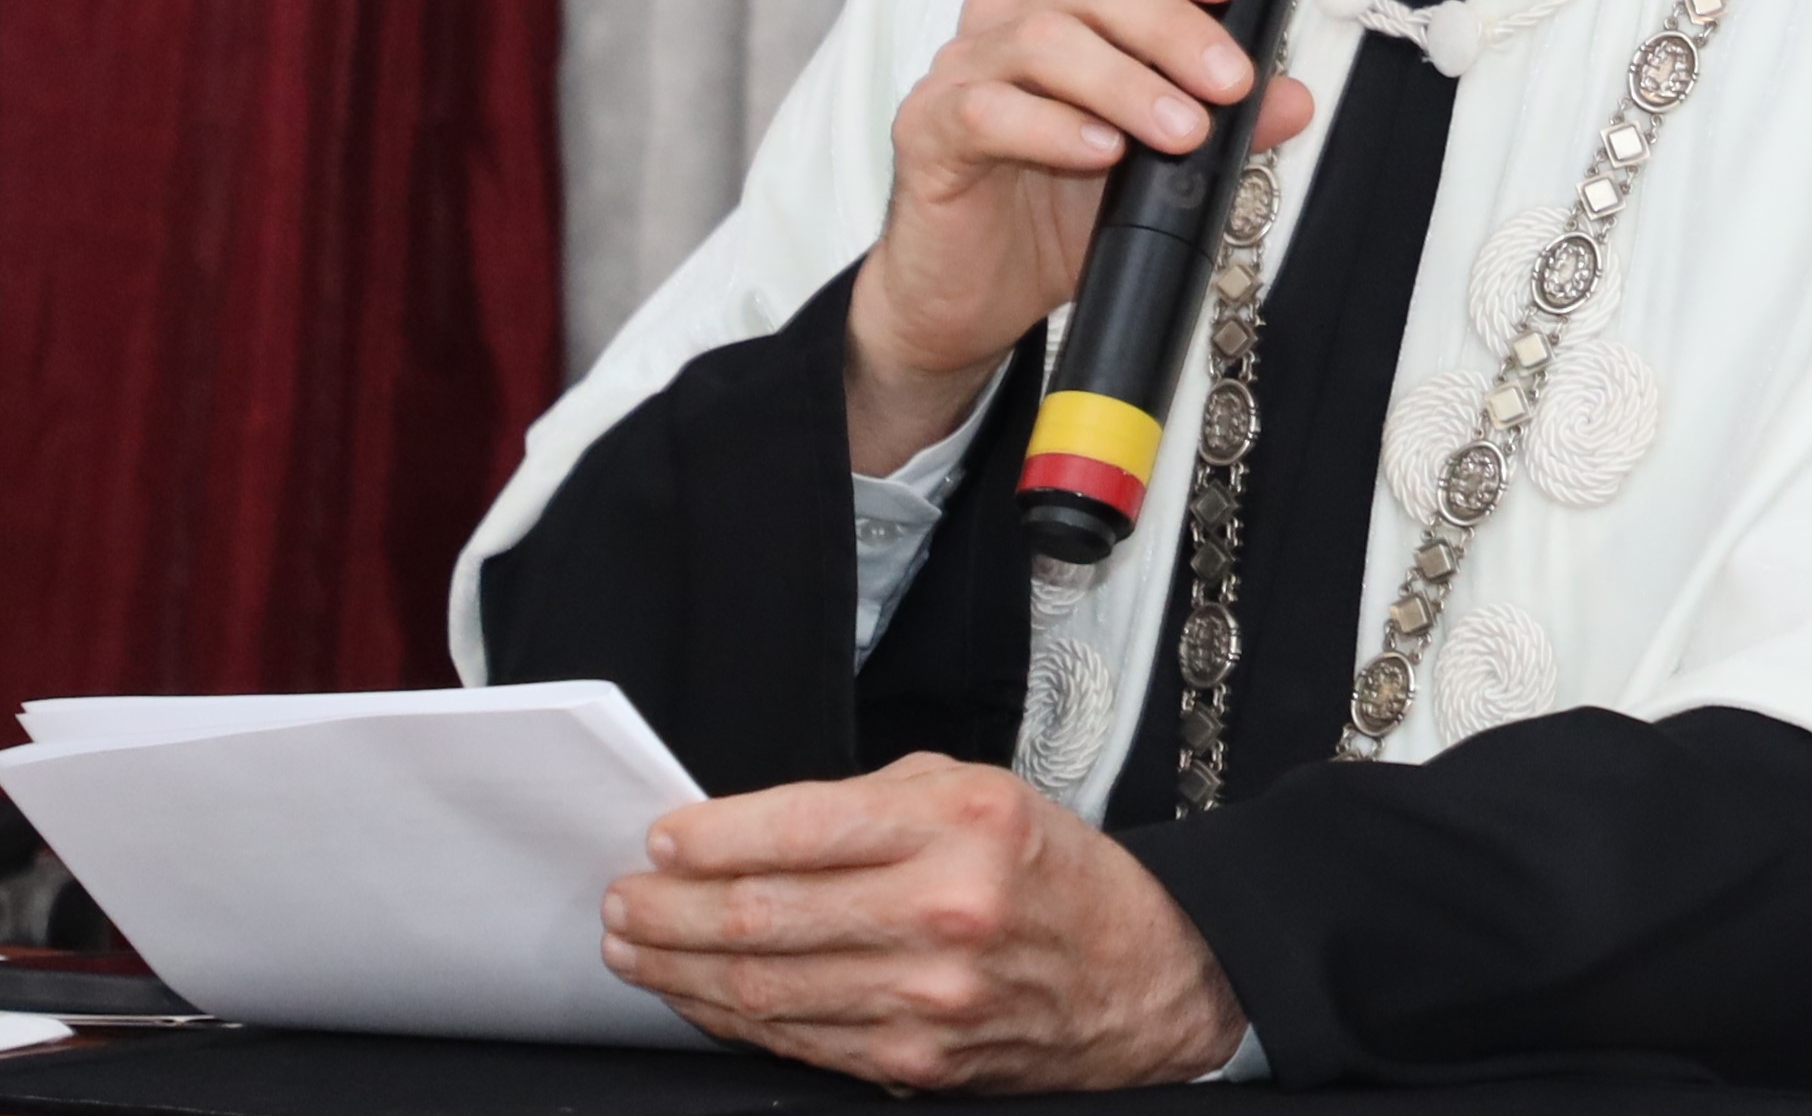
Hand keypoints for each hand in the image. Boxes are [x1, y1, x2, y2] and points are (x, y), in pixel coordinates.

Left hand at [601, 754, 1246, 1091]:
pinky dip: (729, 1017)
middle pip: (764, 913)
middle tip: (624, 898)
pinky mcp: (916, 1058)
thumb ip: (869, 803)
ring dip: (679, 967)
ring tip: (637, 946)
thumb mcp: (980, 793)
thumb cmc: (1056, 877)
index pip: (802, 825)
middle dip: (669, 909)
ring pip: (763, 985)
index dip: (712, 836)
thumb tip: (747, 829)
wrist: (1146, 975)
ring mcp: (928, 995)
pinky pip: (793, 1039)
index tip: (664, 837)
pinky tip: (700, 993)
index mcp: (963, 823)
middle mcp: (946, 908)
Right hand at [856, 0, 1315, 471]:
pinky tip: (1100, 151)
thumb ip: (1226, 125)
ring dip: (1126, 83)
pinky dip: (1053, 127)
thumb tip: (1294, 99)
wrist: (972, 292)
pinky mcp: (927, 128)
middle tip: (1229, 81)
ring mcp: (964, 70)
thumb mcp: (1160, 165)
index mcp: (1069, 6)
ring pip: (1044, 40)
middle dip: (1174, 28)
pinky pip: (987, 110)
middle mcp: (1012, 20)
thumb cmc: (1059, 210)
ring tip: (1182, 130)